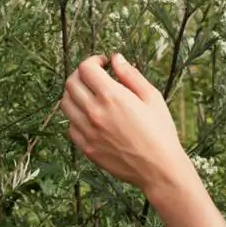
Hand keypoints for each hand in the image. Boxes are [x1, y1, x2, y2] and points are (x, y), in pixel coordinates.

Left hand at [60, 53, 185, 193]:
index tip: (104, 63)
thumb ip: (130, 74)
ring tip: (91, 94)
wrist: (158, 168)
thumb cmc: (159, 130)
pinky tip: (92, 116)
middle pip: (71, 83)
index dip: (94, 60)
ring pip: (65, 104)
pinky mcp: (86, 148)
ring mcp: (87, 132)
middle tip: (96, 76)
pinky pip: (70, 126)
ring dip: (75, 94)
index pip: (86, 68)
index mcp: (111, 96)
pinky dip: (76, 116)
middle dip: (82, 74)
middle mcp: (94, 112)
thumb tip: (116, 58)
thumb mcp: (152, 96)